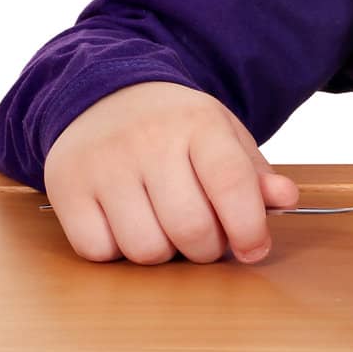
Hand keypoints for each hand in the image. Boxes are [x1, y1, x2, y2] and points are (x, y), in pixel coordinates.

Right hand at [42, 81, 299, 264]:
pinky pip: (99, 252)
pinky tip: (127, 226)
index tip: (256, 249)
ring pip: (145, 248)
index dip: (249, 226)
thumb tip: (286, 200)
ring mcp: (104, 165)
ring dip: (164, 255)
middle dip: (208, 249)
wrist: (105, 96)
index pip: (230, 182)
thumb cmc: (175, 127)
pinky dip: (117, 253)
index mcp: (199, 122)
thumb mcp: (222, 135)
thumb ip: (254, 173)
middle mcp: (150, 141)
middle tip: (208, 241)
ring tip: (168, 231)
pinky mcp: (67, 188)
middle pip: (190, 226)